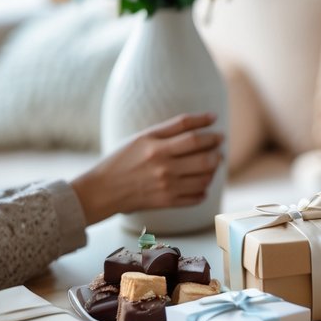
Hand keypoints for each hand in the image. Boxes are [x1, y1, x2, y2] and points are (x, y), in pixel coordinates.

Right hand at [70, 112, 222, 223]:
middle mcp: (163, 168)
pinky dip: (204, 189)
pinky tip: (200, 182)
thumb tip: (211, 117)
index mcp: (156, 148)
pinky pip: (197, 197)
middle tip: (218, 148)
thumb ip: (175, 126)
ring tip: (211, 164)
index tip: (217, 128)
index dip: (210, 133)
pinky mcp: (166, 203)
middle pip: (204, 159)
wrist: (102, 190)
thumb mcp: (144, 136)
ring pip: (204, 179)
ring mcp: (166, 187)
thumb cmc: (123, 158)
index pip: (194, 138)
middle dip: (217, 152)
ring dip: (213, 171)